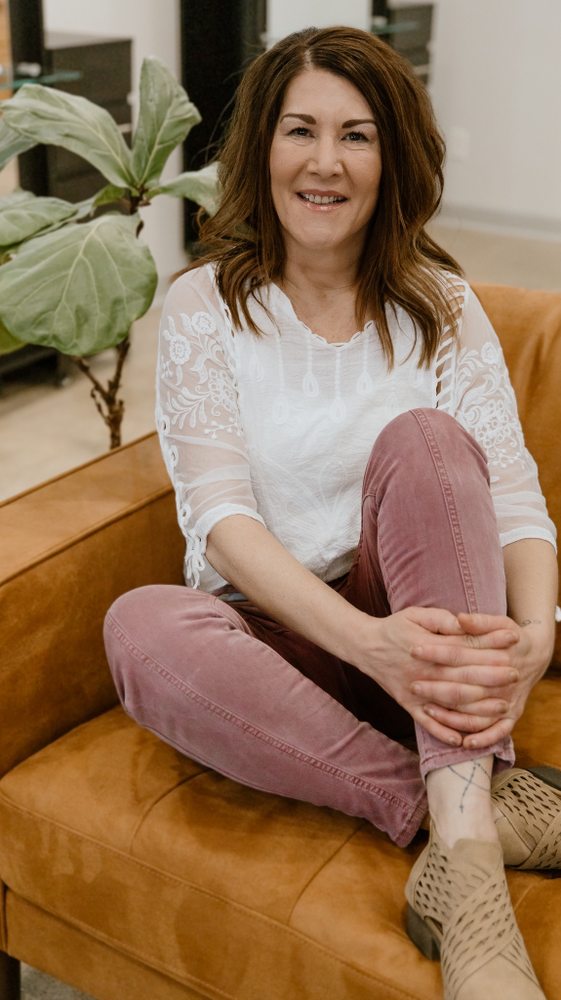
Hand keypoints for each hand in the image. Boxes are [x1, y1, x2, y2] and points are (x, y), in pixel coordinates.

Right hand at [354, 606, 519, 745]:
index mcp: (427, 648)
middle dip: (491, 677)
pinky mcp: (408, 705)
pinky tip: (461, 739)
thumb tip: (462, 623)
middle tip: (515, 676)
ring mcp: (415, 691)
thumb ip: (439, 618)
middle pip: (463, 677)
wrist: (365, 646)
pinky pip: (426, 723)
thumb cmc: (394, 628)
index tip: (511, 646)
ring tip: (501, 708)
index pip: (464, 649)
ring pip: (450, 704)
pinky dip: (443, 732)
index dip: (489, 648)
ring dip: (476, 708)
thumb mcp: (415, 614)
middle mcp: (423, 672)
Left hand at [410, 612, 552, 748]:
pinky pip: (497, 731)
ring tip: (426, 708)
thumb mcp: (499, 622)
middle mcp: (504, 680)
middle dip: (436, 686)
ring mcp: (508, 700)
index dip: (436, 651)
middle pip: (464, 686)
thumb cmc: (509, 636)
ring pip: (476, 713)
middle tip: (413, 685)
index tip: (414, 650)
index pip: (460, 653)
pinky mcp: (512, 716)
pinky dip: (482, 739)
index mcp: (498, 655)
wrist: (535, 655)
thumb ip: (479, 622)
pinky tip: (463, 742)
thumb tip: (460, 618)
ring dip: (451, 714)